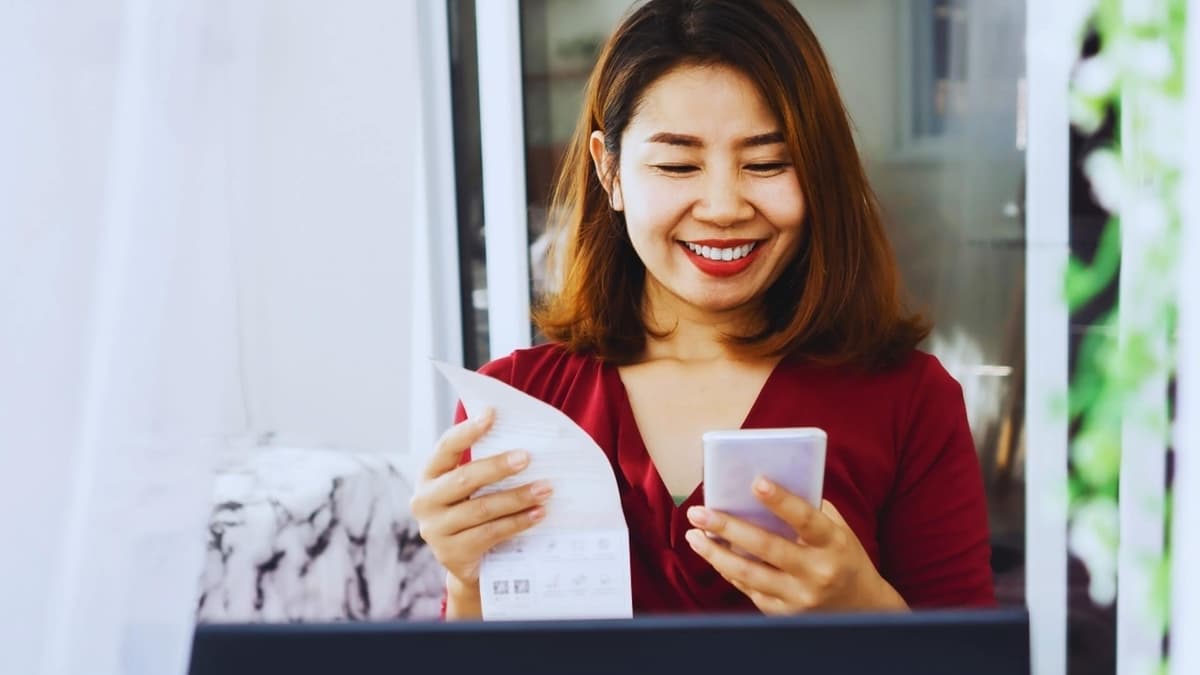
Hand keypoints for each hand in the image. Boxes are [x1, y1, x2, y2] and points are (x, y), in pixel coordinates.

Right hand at [410, 408, 552, 589]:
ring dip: (517, 497)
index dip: (468, 431)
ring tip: (544, 489)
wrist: (469, 564)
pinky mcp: (451, 553)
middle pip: (465, 478)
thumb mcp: (472, 488)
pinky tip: (538, 513)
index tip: (492, 414)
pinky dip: (518, 522)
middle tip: (527, 457)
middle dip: (498, 467)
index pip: (446, 447)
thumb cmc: (475, 513)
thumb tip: (524, 443)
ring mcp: (435, 530)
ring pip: (482, 508)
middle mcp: (425, 501)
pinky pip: (490, 533)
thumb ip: (486, 468)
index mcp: (429, 475)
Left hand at [684, 478, 906, 613]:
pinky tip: (712, 554)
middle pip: (767, 547)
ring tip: (693, 535)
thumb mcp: (837, 530)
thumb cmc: (843, 556)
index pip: (806, 518)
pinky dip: (728, 571)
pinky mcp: (785, 614)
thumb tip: (762, 486)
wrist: (862, 609)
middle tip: (698, 512)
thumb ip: (807, 509)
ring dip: (715, 554)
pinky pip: (749, 589)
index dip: (782, 501)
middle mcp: (818, 572)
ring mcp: (800, 597)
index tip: (757, 482)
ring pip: (749, 574)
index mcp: (834, 543)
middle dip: (728, 527)